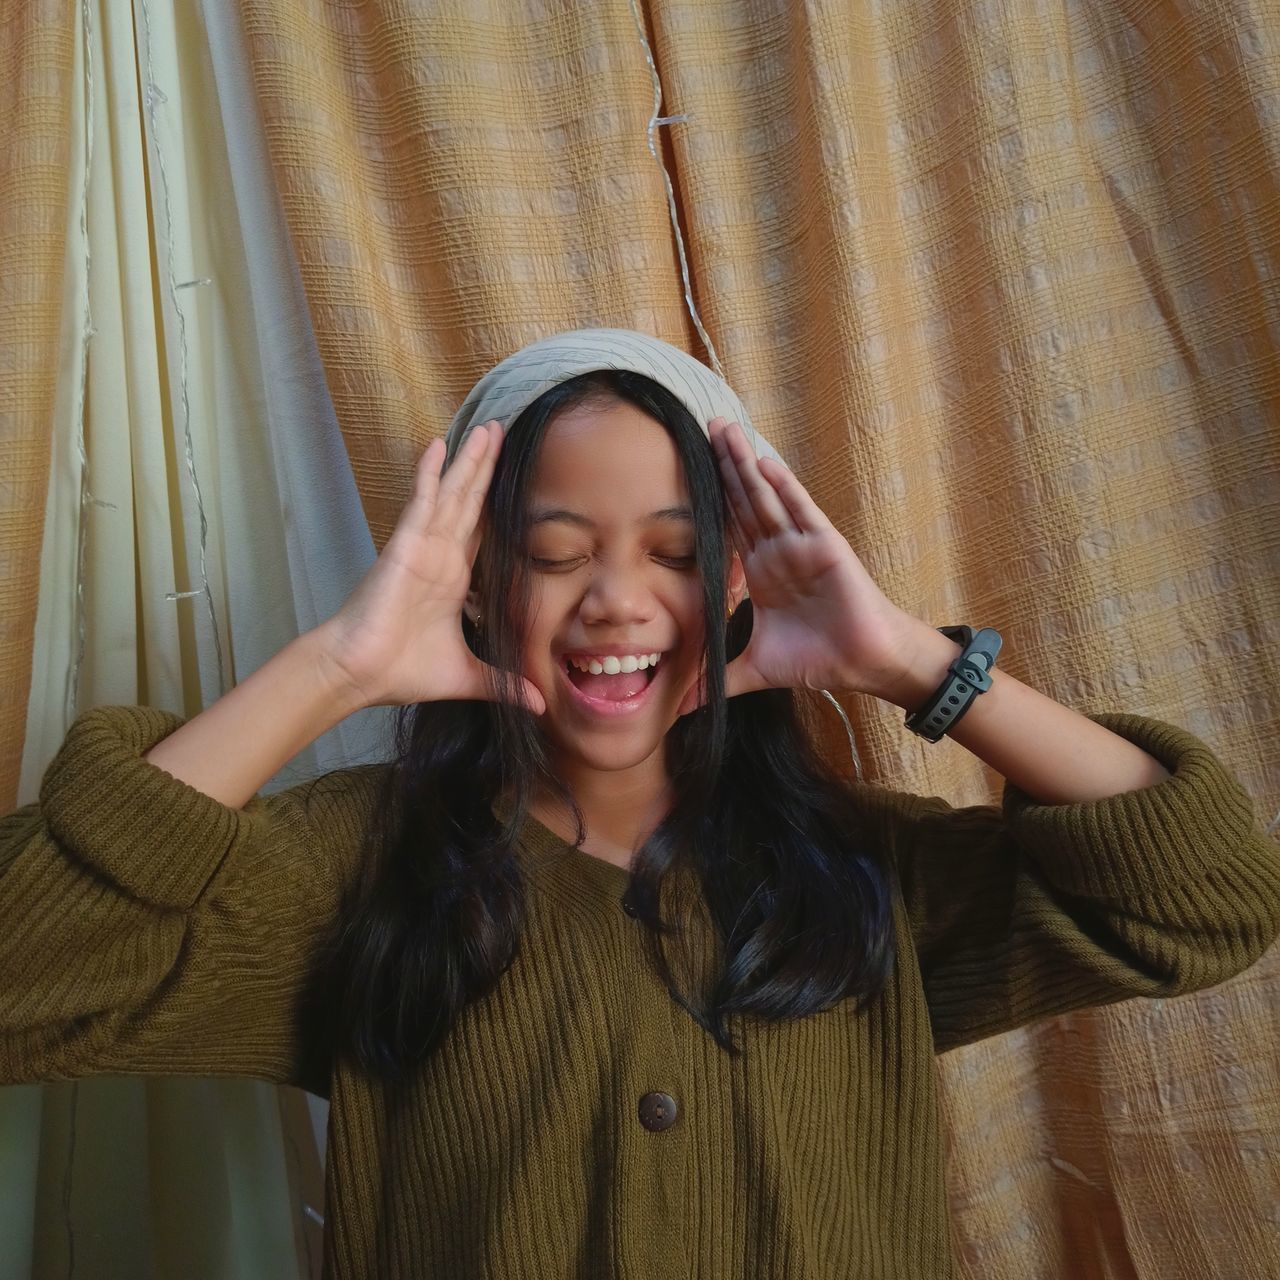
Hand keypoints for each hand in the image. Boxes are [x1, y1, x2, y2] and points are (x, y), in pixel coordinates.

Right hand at [313, 421, 545, 712]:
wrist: (362, 674)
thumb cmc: (403, 671)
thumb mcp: (467, 676)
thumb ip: (503, 683)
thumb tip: (539, 706)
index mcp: (453, 578)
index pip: (482, 531)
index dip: (496, 502)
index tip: (517, 476)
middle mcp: (439, 556)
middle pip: (469, 502)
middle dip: (485, 468)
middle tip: (503, 430)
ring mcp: (422, 547)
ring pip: (451, 494)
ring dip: (467, 461)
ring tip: (485, 428)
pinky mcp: (404, 546)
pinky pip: (420, 503)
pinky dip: (429, 475)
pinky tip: (438, 445)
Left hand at [677, 418, 927, 714]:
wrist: (864, 663)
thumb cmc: (819, 658)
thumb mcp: (756, 669)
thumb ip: (718, 681)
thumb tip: (680, 709)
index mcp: (760, 572)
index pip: (728, 526)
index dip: (708, 498)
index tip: (680, 471)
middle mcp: (778, 551)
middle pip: (743, 500)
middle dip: (723, 465)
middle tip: (699, 425)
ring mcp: (801, 544)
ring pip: (766, 496)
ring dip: (745, 463)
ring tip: (724, 429)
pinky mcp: (826, 546)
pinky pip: (801, 511)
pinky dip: (783, 487)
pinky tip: (764, 462)